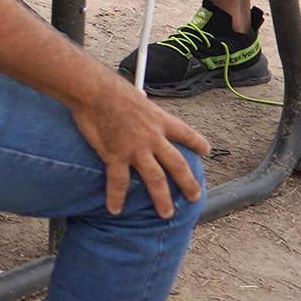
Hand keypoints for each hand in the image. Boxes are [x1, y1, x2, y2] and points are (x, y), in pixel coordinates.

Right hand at [67, 73, 211, 220]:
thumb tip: (139, 100)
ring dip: (162, 198)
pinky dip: (116, 197)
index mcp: (159, 119)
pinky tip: (115, 209)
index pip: (185, 133)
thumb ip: (141, 105)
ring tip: (167, 213)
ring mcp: (135, 149)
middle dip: (188, 183)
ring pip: (155, 179)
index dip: (197, 143)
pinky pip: (118, 181)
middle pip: (177, 164)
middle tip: (195, 196)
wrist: (94, 91)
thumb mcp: (136, 95)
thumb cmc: (111, 87)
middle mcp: (153, 137)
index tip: (205, 150)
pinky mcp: (116, 155)